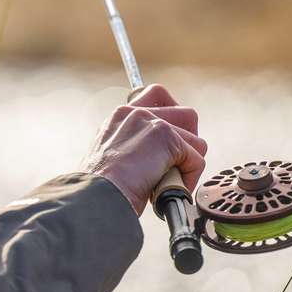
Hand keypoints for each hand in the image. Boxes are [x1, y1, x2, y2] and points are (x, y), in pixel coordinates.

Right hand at [79, 84, 208, 215]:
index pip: (156, 94)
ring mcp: (152, 123)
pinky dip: (188, 180)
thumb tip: (158, 158)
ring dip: (187, 166)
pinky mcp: (167, 138)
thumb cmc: (101, 191)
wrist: (95, 198)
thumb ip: (133, 146)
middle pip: (186, 115)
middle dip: (188, 143)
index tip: (171, 140)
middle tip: (174, 166)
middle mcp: (136, 113)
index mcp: (120, 116)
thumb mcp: (111, 158)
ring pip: (196, 141)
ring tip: (166, 182)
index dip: (172, 115)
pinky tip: (168, 190)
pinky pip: (197, 160)